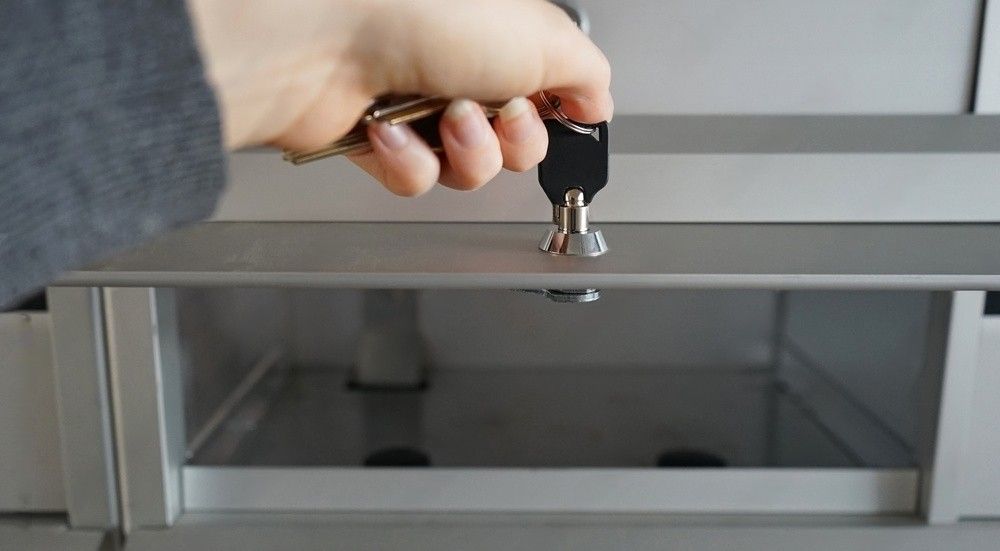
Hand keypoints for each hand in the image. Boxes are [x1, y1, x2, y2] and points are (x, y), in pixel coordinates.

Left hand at [187, 0, 612, 195]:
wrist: (323, 34)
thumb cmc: (421, 10)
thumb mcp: (545, 36)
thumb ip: (587, 75)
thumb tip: (598, 103)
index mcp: (503, 33)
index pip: (548, 94)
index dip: (554, 114)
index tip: (552, 112)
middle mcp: (461, 65)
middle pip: (514, 143)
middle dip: (511, 139)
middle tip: (491, 107)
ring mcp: (417, 103)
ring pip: (469, 170)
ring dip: (464, 152)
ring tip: (441, 117)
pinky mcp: (376, 139)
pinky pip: (417, 181)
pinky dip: (409, 161)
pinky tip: (392, 129)